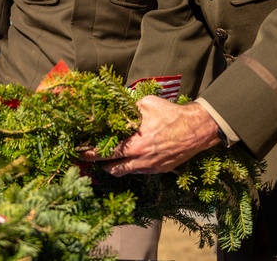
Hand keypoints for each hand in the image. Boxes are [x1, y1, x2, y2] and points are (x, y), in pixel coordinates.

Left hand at [79, 98, 220, 175]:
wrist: (196, 129)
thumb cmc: (170, 114)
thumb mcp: (146, 104)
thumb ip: (129, 107)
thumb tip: (117, 105)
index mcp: (134, 144)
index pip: (105, 153)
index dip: (90, 154)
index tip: (80, 152)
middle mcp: (140, 160)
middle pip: (113, 169)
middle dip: (101, 164)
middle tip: (92, 158)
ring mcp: (150, 167)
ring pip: (126, 172)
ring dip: (116, 166)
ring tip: (110, 158)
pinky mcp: (160, 170)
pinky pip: (140, 171)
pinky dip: (132, 165)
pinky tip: (130, 156)